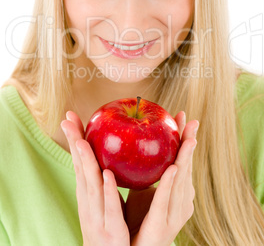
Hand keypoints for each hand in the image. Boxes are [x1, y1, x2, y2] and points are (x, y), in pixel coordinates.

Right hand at [61, 111, 129, 245]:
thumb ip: (108, 179)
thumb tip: (112, 153)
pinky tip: (108, 174)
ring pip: (90, 186)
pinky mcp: (112, 229)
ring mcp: (97, 216)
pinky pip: (110, 208)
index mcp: (88, 193)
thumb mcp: (107, 200)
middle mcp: (88, 201)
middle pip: (80, 169)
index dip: (74, 140)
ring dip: (86, 162)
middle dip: (74, 144)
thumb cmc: (110, 227)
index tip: (69, 117)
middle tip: (67, 120)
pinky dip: (108, 191)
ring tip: (83, 141)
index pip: (79, 161)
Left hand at [126, 111, 197, 245]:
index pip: (181, 160)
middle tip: (191, 120)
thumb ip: (142, 169)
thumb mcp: (140, 189)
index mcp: (175, 192)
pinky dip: (169, 184)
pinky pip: (164, 202)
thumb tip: (135, 142)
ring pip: (181, 182)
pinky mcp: (161, 225)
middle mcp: (180, 201)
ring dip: (185, 159)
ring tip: (188, 139)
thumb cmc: (138, 220)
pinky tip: (172, 168)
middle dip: (189, 143)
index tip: (182, 116)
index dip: (183, 139)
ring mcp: (174, 214)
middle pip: (186, 168)